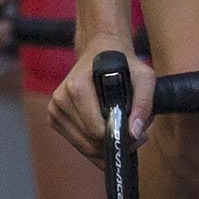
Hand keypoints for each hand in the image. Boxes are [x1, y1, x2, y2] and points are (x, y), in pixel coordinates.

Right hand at [49, 40, 151, 163]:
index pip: (96, 130)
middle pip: (89, 142)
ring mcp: (54, 109)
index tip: (139, 135)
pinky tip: (107, 129)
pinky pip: (77, 143)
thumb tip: (134, 133)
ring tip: (123, 129)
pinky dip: (94, 143)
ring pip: (83, 147)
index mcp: (77, 87)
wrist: (100, 52)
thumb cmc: (123, 65)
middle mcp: (61, 99)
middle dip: (114, 143)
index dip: (120, 137)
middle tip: (135, 135)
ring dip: (105, 146)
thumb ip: (144, 104)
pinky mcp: (54, 117)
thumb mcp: (144, 77)